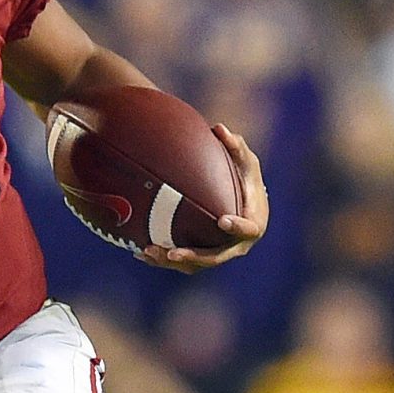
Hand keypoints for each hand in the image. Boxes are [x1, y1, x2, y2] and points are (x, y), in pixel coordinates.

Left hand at [143, 125, 268, 272]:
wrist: (245, 204)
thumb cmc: (246, 179)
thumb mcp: (246, 161)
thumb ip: (235, 146)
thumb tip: (219, 128)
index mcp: (254, 224)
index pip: (248, 229)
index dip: (237, 227)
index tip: (222, 221)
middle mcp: (237, 246)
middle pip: (216, 257)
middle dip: (193, 256)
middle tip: (172, 251)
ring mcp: (219, 254)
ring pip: (195, 265)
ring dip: (170, 261)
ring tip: (147, 251)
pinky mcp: (203, 256)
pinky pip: (183, 263)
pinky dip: (162, 259)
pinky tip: (139, 251)